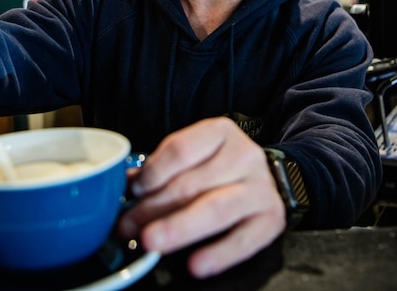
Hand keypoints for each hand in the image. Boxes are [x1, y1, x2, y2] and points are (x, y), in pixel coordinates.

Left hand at [117, 117, 285, 278]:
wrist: (262, 179)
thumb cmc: (218, 167)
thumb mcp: (192, 156)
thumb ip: (160, 169)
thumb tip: (125, 185)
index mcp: (220, 132)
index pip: (180, 150)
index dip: (152, 174)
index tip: (132, 192)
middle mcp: (244, 155)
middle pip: (191, 184)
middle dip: (153, 208)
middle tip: (128, 226)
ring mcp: (261, 186)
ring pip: (215, 209)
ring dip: (177, 228)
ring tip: (150, 241)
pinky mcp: (272, 217)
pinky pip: (244, 239)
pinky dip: (218, 254)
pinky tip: (195, 264)